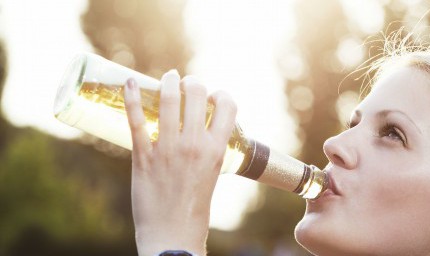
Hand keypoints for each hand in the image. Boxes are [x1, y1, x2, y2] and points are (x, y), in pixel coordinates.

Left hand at [124, 70, 236, 255]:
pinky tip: (129, 82)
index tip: (212, 96)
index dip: (221, 94)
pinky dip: (132, 97)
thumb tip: (196, 133)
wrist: (173, 234)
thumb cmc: (194, 207)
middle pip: (198, 94)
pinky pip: (137, 120)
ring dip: (167, 82)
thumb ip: (207, 152)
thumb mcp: (212, 174)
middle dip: (192, 82)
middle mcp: (195, 145)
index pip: (228, 106)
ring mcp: (168, 149)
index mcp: (217, 150)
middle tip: (185, 83)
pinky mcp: (143, 157)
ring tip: (167, 78)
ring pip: (169, 101)